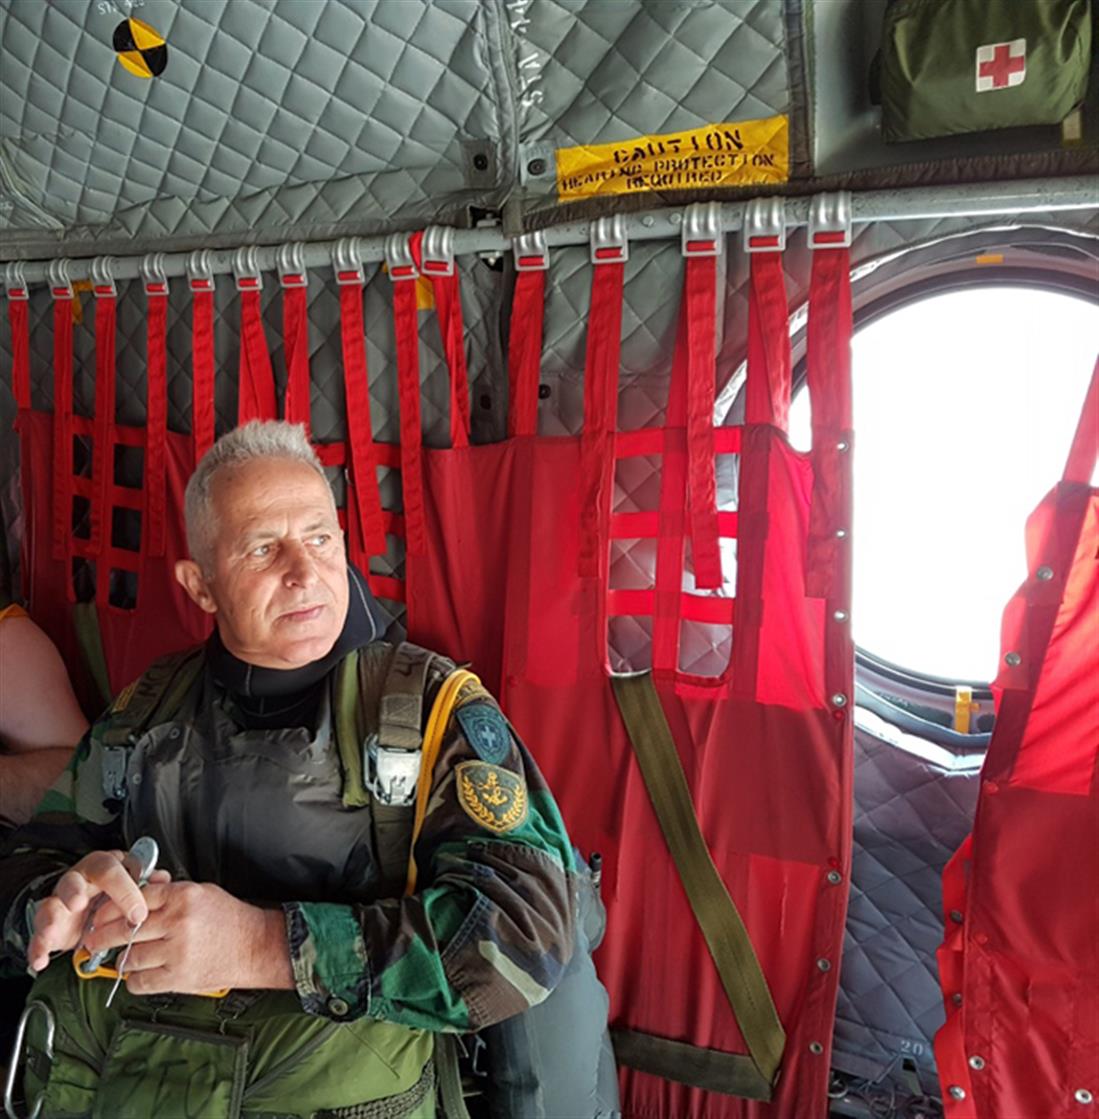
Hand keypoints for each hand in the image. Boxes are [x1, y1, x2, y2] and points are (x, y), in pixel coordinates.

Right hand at [28, 850, 154, 972]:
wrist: (90, 903)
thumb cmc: (116, 890)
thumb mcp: (133, 883)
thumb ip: (147, 882)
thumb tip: (163, 879)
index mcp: (102, 867)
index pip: (111, 870)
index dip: (125, 890)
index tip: (138, 914)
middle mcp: (78, 881)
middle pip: (72, 881)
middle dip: (74, 892)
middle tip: (79, 905)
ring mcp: (60, 903)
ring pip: (50, 905)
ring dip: (50, 918)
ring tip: (51, 930)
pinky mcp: (49, 925)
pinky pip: (39, 935)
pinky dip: (37, 948)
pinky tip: (40, 960)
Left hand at [81, 880, 293, 994]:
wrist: (255, 945)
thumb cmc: (230, 918)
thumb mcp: (202, 893)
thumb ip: (169, 894)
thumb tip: (137, 896)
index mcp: (184, 897)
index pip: (134, 898)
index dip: (111, 908)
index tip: (99, 915)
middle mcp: (178, 923)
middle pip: (125, 930)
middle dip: (103, 936)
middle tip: (94, 940)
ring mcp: (177, 952)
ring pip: (129, 957)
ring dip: (123, 959)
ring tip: (125, 957)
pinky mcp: (178, 977)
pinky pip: (139, 982)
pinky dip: (134, 980)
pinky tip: (139, 973)